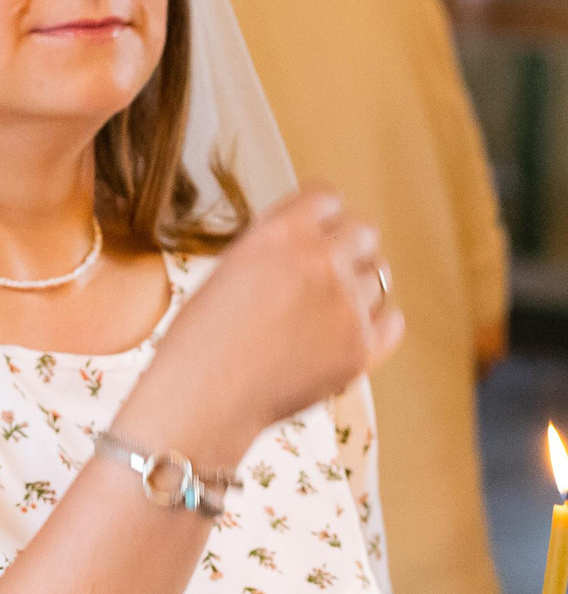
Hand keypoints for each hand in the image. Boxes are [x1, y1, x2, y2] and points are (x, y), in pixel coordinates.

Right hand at [126, 188, 401, 465]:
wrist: (205, 395)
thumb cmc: (202, 333)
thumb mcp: (231, 267)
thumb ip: (275, 246)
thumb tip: (309, 240)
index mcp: (281, 234)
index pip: (327, 198)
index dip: (318, 214)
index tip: (312, 228)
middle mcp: (321, 262)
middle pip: (364, 232)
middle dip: (346, 245)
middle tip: (325, 267)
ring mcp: (347, 307)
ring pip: (379, 277)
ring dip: (357, 285)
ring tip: (326, 307)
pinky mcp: (361, 348)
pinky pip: (392, 320)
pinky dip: (376, 321)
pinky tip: (349, 328)